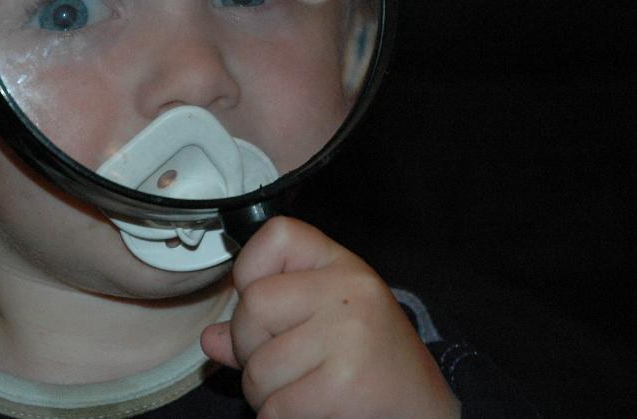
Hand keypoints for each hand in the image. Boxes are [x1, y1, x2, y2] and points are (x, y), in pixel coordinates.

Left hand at [200, 217, 459, 417]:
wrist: (424, 407)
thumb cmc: (370, 363)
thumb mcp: (326, 322)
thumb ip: (267, 324)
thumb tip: (212, 339)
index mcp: (342, 266)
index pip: (276, 236)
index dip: (251, 271)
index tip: (265, 309)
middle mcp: (349, 291)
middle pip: (253, 307)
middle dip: (251, 349)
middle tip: (282, 367)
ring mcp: (349, 335)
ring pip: (258, 368)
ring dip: (266, 395)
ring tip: (301, 393)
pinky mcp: (344, 384)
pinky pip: (276, 408)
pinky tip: (310, 412)